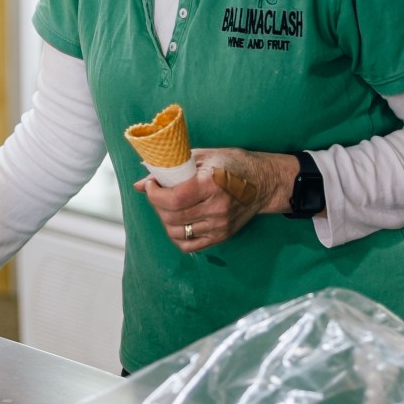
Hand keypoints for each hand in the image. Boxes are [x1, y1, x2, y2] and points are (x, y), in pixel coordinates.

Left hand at [137, 146, 296, 253]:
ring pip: (177, 232)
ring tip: (167, 206)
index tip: (152, 184)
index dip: (154, 194)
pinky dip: (177, 236)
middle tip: (157, 193)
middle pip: (172, 217)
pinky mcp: (222, 236)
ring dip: (164, 219)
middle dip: (156, 204)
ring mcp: (220, 225)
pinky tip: (176, 221)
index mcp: (211, 184)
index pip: (173, 199)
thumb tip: (140, 184)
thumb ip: (171, 169)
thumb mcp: (203, 157)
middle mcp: (217, 208)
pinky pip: (189, 246)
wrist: (263, 182)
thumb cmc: (232, 164)